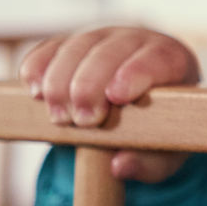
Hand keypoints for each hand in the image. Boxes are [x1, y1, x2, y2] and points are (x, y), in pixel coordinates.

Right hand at [20, 27, 199, 182]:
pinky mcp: (70, 45)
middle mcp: (136, 41)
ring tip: (59, 118)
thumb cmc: (162, 126)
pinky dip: (38, 66)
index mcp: (172, 61)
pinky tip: (34, 91)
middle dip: (90, 85)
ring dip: (61, 82)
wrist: (143, 104)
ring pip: (76, 47)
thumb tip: (119, 166)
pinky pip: (50, 47)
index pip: (157, 58)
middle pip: (109, 51)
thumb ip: (150, 162)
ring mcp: (101, 39)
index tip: (116, 96)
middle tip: (83, 121)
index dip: (135, 73)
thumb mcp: (166, 151)